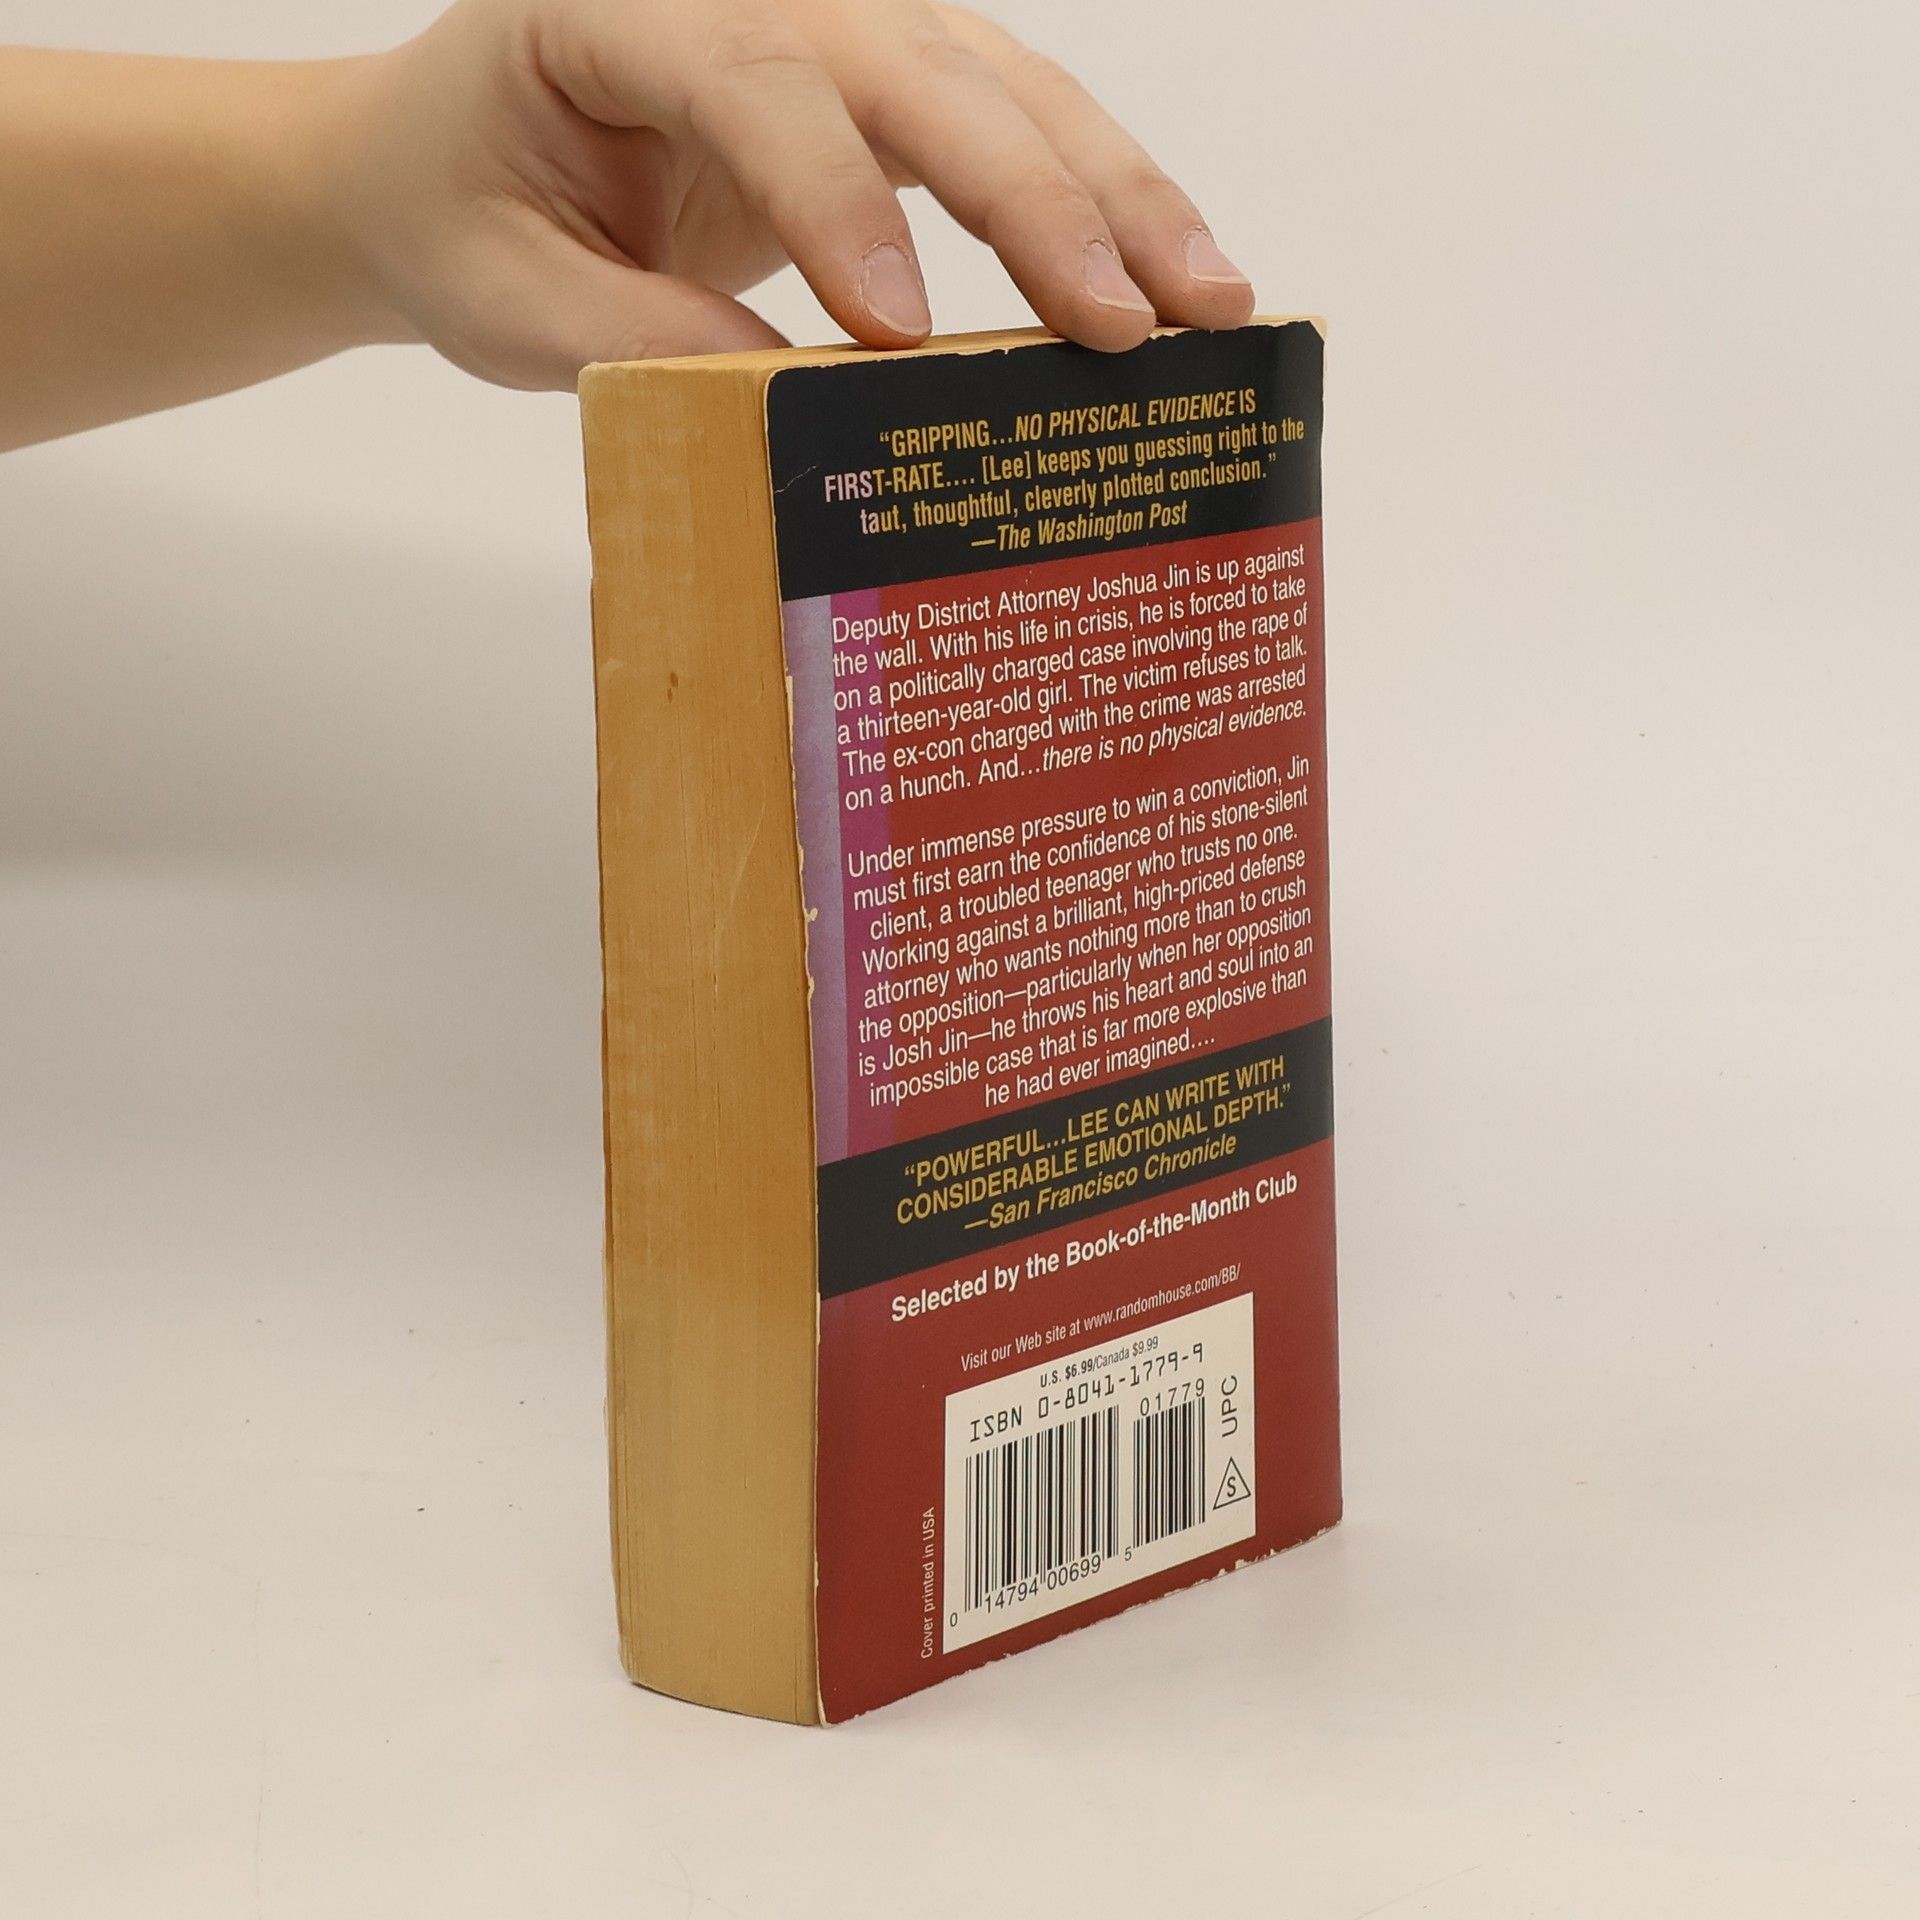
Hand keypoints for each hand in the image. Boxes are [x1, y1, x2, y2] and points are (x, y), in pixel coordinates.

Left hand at [311, 0, 1255, 385]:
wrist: (447, 160)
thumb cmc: (467, 215)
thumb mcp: (510, 301)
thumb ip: (631, 343)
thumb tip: (791, 407)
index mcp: (620, 8)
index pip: (754, 81)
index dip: (834, 201)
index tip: (896, 332)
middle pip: (917, 66)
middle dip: (1035, 198)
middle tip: (1125, 324)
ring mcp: (831, 27)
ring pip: (996, 82)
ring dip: (1111, 193)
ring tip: (1208, 300)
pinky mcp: (881, 90)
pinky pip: (1004, 123)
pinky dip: (1094, 199)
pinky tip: (1170, 273)